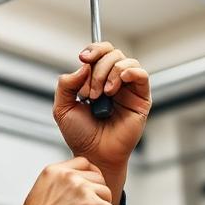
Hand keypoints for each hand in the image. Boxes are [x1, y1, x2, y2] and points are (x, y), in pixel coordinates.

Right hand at [16, 157, 114, 204]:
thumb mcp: (42, 191)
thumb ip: (59, 183)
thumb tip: (76, 187)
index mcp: (55, 170)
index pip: (84, 163)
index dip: (91, 176)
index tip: (90, 190)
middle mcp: (69, 176)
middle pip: (98, 177)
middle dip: (97, 194)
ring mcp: (82, 189)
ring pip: (106, 192)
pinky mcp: (92, 204)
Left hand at [53, 43, 150, 167]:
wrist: (94, 154)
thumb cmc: (80, 134)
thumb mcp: (62, 108)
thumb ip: (66, 85)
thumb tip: (83, 66)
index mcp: (96, 80)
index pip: (99, 52)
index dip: (93, 50)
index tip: (83, 58)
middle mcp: (113, 81)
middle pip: (112, 53)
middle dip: (98, 68)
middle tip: (90, 92)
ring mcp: (128, 89)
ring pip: (126, 61)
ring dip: (110, 73)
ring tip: (102, 95)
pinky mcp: (141, 99)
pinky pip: (142, 75)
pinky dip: (130, 72)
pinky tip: (117, 85)